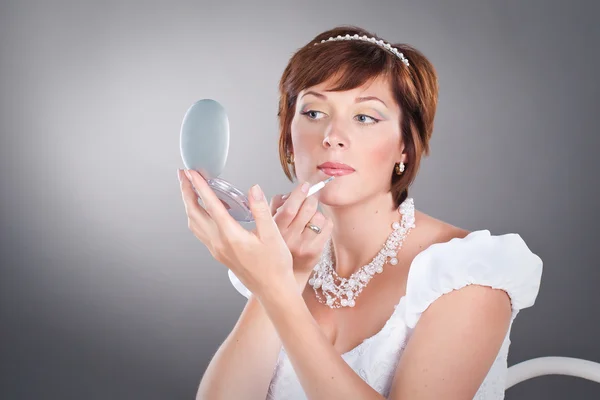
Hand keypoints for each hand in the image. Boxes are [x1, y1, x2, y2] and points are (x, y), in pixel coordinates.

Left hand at [178, 168, 295, 296]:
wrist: (273, 289)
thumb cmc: (275, 265)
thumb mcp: (272, 234)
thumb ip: (261, 209)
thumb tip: (253, 188)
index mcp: (230, 235)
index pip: (210, 205)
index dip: (199, 186)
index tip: (191, 172)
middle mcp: (219, 242)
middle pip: (194, 213)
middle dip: (186, 192)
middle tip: (183, 175)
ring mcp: (216, 249)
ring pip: (194, 223)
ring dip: (190, 204)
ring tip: (191, 189)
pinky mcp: (219, 253)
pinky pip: (201, 231)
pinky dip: (198, 216)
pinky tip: (207, 210)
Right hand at [269, 181, 333, 284]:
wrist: (284, 276)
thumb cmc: (276, 247)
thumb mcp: (267, 228)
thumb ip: (274, 208)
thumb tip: (288, 194)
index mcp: (274, 230)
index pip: (289, 208)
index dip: (298, 193)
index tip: (304, 186)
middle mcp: (288, 239)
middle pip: (307, 209)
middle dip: (311, 199)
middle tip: (310, 199)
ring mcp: (303, 246)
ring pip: (318, 217)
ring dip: (317, 212)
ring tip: (310, 218)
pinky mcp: (315, 252)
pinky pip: (327, 227)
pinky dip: (325, 222)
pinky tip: (318, 226)